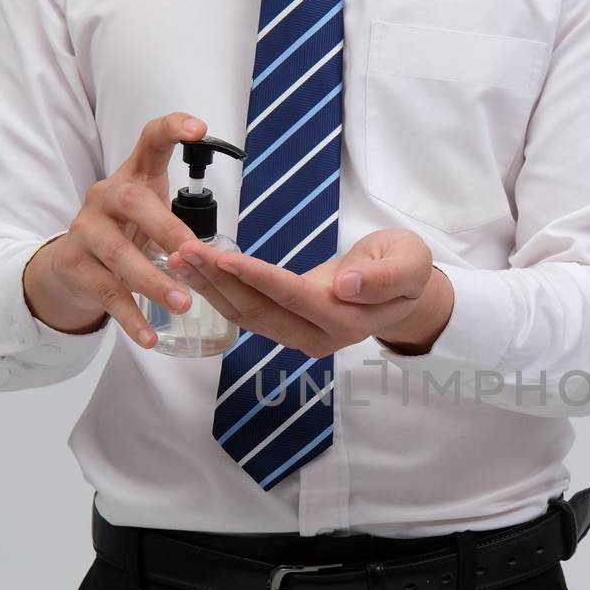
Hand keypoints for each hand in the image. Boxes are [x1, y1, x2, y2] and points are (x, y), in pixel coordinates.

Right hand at [22, 112, 208, 347]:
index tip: (199, 129)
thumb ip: (184, 220)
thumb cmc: (126, 234)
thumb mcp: (151, 214)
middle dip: (166, 229)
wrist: (69, 266)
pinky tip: (150, 338)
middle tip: (195, 255)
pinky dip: (131, 318)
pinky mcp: (74, 265)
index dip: (171, 129)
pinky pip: (106, 293)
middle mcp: (105, 196)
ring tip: (183, 304)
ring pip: (118, 254)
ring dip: (152, 280)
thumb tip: (230, 253)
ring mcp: (85, 230)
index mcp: (132, 178)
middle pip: (134, 203)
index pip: (149, 141)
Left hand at [166, 229, 454, 357]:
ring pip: (248, 315)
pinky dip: (221, 293)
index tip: (224, 257)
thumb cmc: (408, 268)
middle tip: (183, 251)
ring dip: (212, 288)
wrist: (407, 292)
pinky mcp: (289, 329)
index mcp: (347, 320)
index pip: (294, 296)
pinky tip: (197, 273)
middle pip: (260, 310)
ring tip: (180, 258)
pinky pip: (249, 314)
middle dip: (219, 281)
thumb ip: (382, 279)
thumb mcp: (409, 263)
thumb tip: (345, 287)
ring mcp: (302, 338)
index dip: (258, 277)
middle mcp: (319, 337)